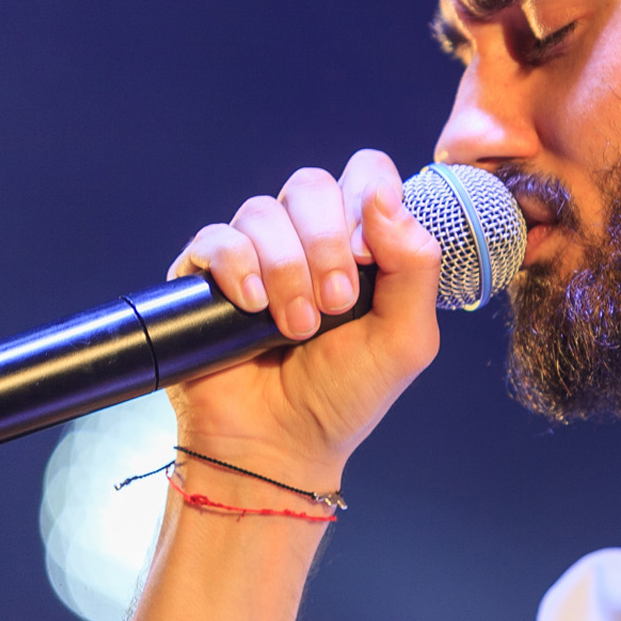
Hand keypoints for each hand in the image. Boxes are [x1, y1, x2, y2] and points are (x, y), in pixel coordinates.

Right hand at [163, 149, 441, 486]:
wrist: (280, 446)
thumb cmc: (345, 394)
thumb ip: (414, 265)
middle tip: (336, 305)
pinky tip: (252, 308)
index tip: (369, 258)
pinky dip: (239, 268)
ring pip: (263, 211)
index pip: (366, 173)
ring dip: (287, 271)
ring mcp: (254, 253)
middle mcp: (306, 237)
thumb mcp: (405, 337)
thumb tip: (386, 197)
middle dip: (326, 244)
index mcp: (360, 241)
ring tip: (295, 328)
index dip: (369, 199)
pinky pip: (217, 238)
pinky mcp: (206, 275)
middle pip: (312, 183)